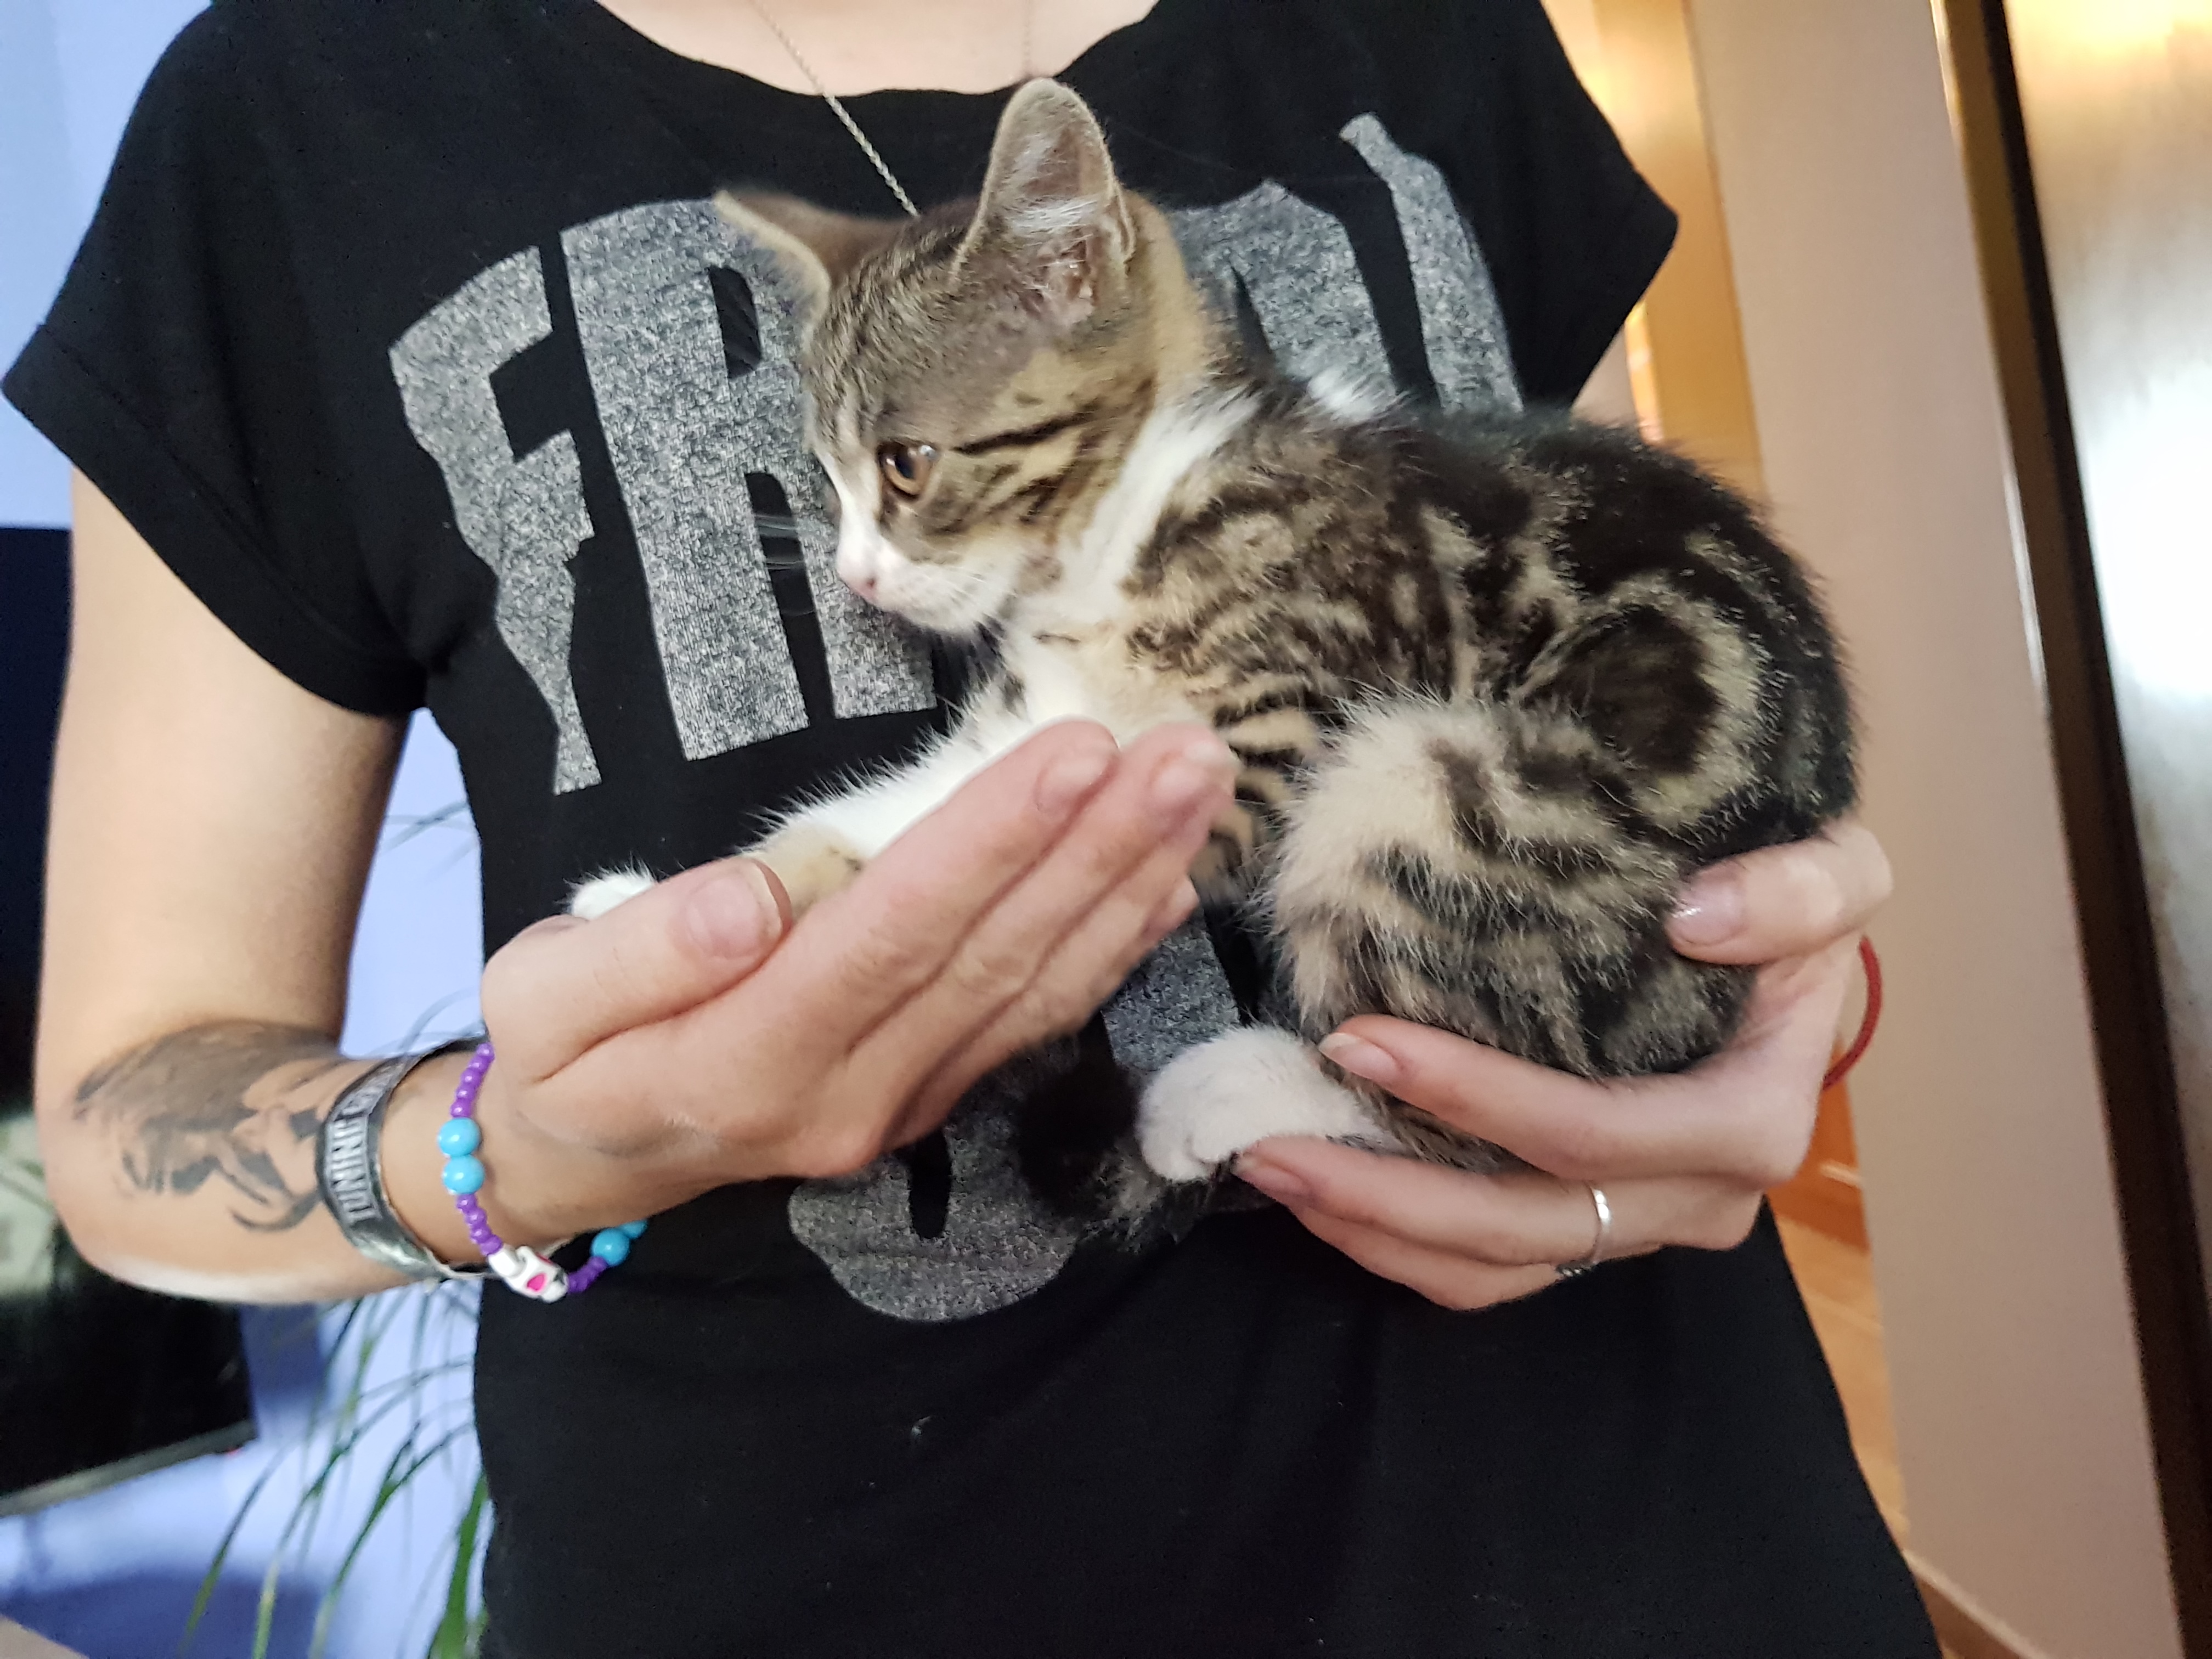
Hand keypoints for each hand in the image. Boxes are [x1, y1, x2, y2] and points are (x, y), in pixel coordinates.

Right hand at [389, 721, 1234, 1254]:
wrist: (589, 1161)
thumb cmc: (564, 1057)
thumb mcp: (542, 998)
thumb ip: (639, 953)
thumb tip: (747, 900)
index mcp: (749, 1063)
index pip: (889, 937)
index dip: (987, 845)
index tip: (1074, 755)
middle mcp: (851, 1097)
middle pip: (991, 958)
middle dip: (1099, 848)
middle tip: (1187, 753)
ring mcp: (905, 1104)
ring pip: (1033, 988)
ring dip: (1126, 883)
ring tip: (1201, 787)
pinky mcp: (934, 1094)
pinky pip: (1034, 1019)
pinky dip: (1110, 948)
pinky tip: (1167, 880)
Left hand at [1233, 823, 1892, 1308]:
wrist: (1781, 949)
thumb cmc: (1792, 903)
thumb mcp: (1838, 873)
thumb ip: (1799, 892)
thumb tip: (1700, 919)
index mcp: (1749, 1122)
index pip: (1594, 1130)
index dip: (1472, 1098)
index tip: (1356, 1036)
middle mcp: (1697, 1197)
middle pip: (1526, 1223)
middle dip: (1386, 1190)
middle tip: (1267, 1137)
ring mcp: (1639, 1225)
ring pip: (1495, 1266)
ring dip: (1374, 1230)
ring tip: (1267, 1170)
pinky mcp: (1590, 1228)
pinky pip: (1486, 1272)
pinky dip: (1397, 1247)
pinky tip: (1318, 1196)